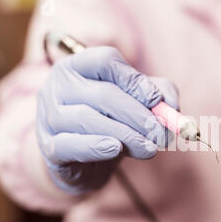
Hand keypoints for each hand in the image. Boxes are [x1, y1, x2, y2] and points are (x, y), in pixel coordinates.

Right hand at [37, 46, 178, 193]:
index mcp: (78, 66)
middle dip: (138, 115)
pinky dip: (95, 146)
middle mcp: (57, 85)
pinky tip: (115, 148)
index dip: (134, 80)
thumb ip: (161, 96)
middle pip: (103, 94)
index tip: (157, 100)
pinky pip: (70, 144)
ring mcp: (48, 116)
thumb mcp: (138, 102)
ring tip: (150, 148)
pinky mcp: (48, 146)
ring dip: (126, 134)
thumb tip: (172, 105)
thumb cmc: (111, 122)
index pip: (105, 61)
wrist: (83, 160)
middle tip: (161, 133)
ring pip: (89, 119)